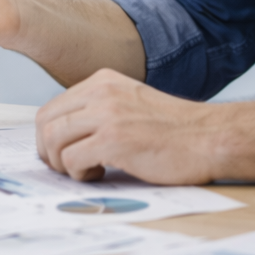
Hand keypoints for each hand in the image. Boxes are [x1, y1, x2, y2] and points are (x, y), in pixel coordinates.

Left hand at [35, 69, 220, 183]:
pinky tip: (99, 174)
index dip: (49, 136)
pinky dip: (78, 173)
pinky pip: (71, 159)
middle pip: (45, 122)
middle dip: (48, 151)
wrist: (209, 137)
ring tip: (86, 170)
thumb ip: (100, 110)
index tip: (60, 153)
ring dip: (62, 164)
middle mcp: (101, 92)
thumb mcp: (131, 103)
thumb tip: (66, 134)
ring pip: (52, 140)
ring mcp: (106, 114)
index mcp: (103, 81)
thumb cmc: (175, 129)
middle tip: (66, 167)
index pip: (53, 107)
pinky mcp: (113, 140)